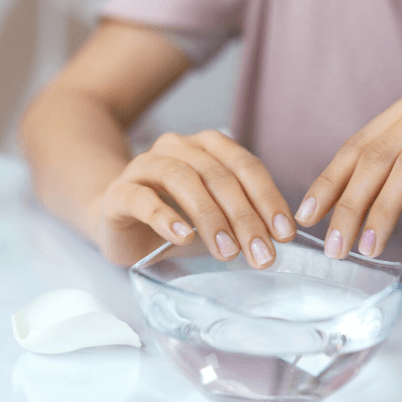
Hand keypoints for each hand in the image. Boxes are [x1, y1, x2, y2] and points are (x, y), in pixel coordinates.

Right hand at [94, 130, 295, 266]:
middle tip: (261, 254)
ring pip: (183, 180)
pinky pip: (143, 199)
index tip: (283, 233)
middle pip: (218, 175)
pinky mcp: (119, 192)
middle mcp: (177, 147)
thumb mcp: (213, 215)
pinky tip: (184, 237)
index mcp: (207, 147)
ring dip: (210, 218)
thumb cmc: (173, 216)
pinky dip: (166, 217)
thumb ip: (239, 220)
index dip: (267, 197)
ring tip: (228, 251)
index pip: (245, 165)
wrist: (118, 220)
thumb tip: (276, 241)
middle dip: (244, 217)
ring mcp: (145, 166)